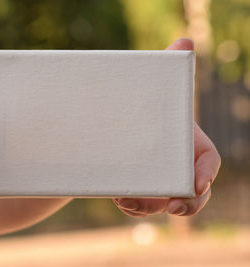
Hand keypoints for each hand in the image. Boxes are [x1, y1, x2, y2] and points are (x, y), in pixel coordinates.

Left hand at [113, 38, 220, 216]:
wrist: (120, 121)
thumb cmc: (146, 105)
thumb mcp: (157, 86)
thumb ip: (171, 66)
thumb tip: (184, 42)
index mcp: (190, 144)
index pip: (208, 162)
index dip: (206, 173)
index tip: (196, 183)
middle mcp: (178, 165)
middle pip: (194, 192)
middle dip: (189, 204)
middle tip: (174, 206)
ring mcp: (160, 180)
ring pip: (162, 202)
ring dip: (149, 207)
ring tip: (128, 200)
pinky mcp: (140, 188)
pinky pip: (140, 204)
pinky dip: (132, 205)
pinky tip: (119, 197)